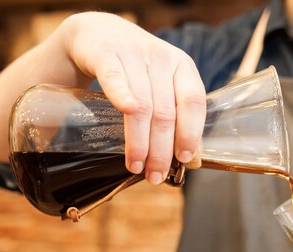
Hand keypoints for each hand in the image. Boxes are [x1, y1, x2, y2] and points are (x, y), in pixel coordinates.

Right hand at [59, 12, 205, 182]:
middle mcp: (163, 58)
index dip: (190, 133)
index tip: (184, 159)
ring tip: (136, 166)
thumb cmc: (135, 70)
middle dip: (161, 150)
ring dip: (139, 142)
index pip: (194, 103)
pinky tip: (126, 116)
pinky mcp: (107, 55)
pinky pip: (116, 80)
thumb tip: (189, 162)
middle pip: (166, 112)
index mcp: (183, 67)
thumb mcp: (161, 84)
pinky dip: (122, 98)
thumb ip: (174, 115)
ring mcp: (135, 54)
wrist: (97, 33)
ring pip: (142, 105)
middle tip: (154, 176)